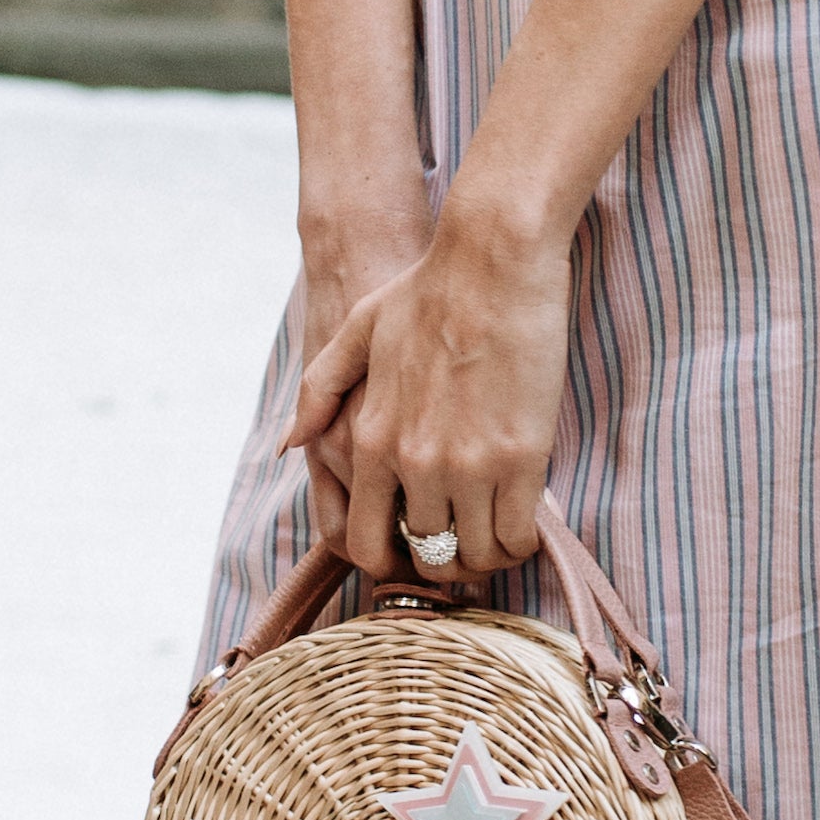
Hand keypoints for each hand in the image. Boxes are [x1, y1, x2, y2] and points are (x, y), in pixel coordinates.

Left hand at [287, 194, 569, 578]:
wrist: (491, 258)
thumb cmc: (426, 288)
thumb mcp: (355, 333)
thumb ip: (320, 391)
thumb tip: (291, 444)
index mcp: (367, 440)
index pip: (363, 541)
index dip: (391, 560)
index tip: (416, 549)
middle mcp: (412, 463)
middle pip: (426, 555)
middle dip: (446, 561)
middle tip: (467, 545)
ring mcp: (467, 464)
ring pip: (475, 554)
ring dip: (488, 557)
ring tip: (499, 538)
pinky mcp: (520, 457)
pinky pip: (519, 534)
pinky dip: (523, 542)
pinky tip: (528, 523)